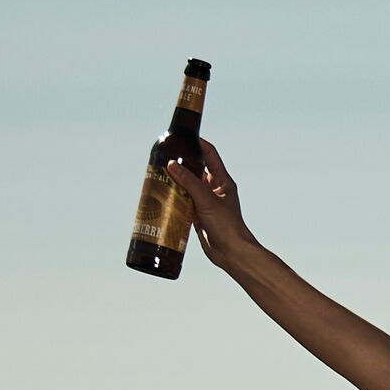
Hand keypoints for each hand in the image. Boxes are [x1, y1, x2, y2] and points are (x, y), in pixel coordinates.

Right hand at [162, 136, 256, 268]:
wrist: (231, 253)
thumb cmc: (227, 225)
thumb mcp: (206, 199)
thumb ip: (189, 181)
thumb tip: (171, 164)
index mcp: (222, 181)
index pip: (210, 154)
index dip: (198, 143)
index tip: (184, 136)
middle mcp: (214, 189)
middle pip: (196, 169)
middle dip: (181, 163)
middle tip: (164, 156)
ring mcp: (206, 202)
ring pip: (188, 186)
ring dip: (176, 181)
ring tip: (158, 174)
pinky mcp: (199, 215)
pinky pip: (185, 202)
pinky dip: (175, 198)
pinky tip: (162, 195)